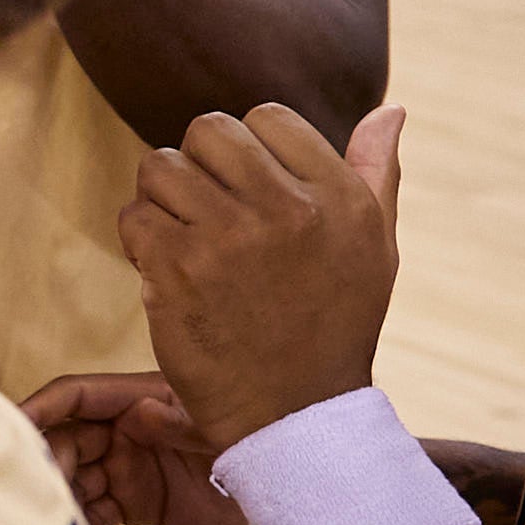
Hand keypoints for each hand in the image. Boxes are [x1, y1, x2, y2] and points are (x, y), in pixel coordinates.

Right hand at [21, 373, 253, 524]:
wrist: (301, 503)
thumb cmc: (270, 449)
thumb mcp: (228, 432)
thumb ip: (181, 422)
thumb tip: (133, 415)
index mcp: (144, 397)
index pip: (77, 395)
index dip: (40, 407)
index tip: (11, 427)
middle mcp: (127, 429)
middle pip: (66, 440)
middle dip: (46, 463)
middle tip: (36, 495)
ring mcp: (129, 467)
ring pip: (74, 478)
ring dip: (57, 498)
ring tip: (43, 523)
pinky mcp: (135, 503)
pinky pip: (94, 512)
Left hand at [115, 101, 405, 450]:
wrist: (293, 415)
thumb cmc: (334, 326)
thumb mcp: (375, 249)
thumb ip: (376, 173)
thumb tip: (391, 109)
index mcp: (338, 197)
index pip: (267, 115)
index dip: (247, 148)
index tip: (248, 191)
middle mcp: (288, 210)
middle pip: (207, 129)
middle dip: (197, 165)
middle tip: (205, 209)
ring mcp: (229, 238)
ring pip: (159, 166)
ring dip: (160, 198)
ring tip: (184, 236)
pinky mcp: (177, 270)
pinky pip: (134, 215)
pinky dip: (139, 238)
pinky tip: (165, 268)